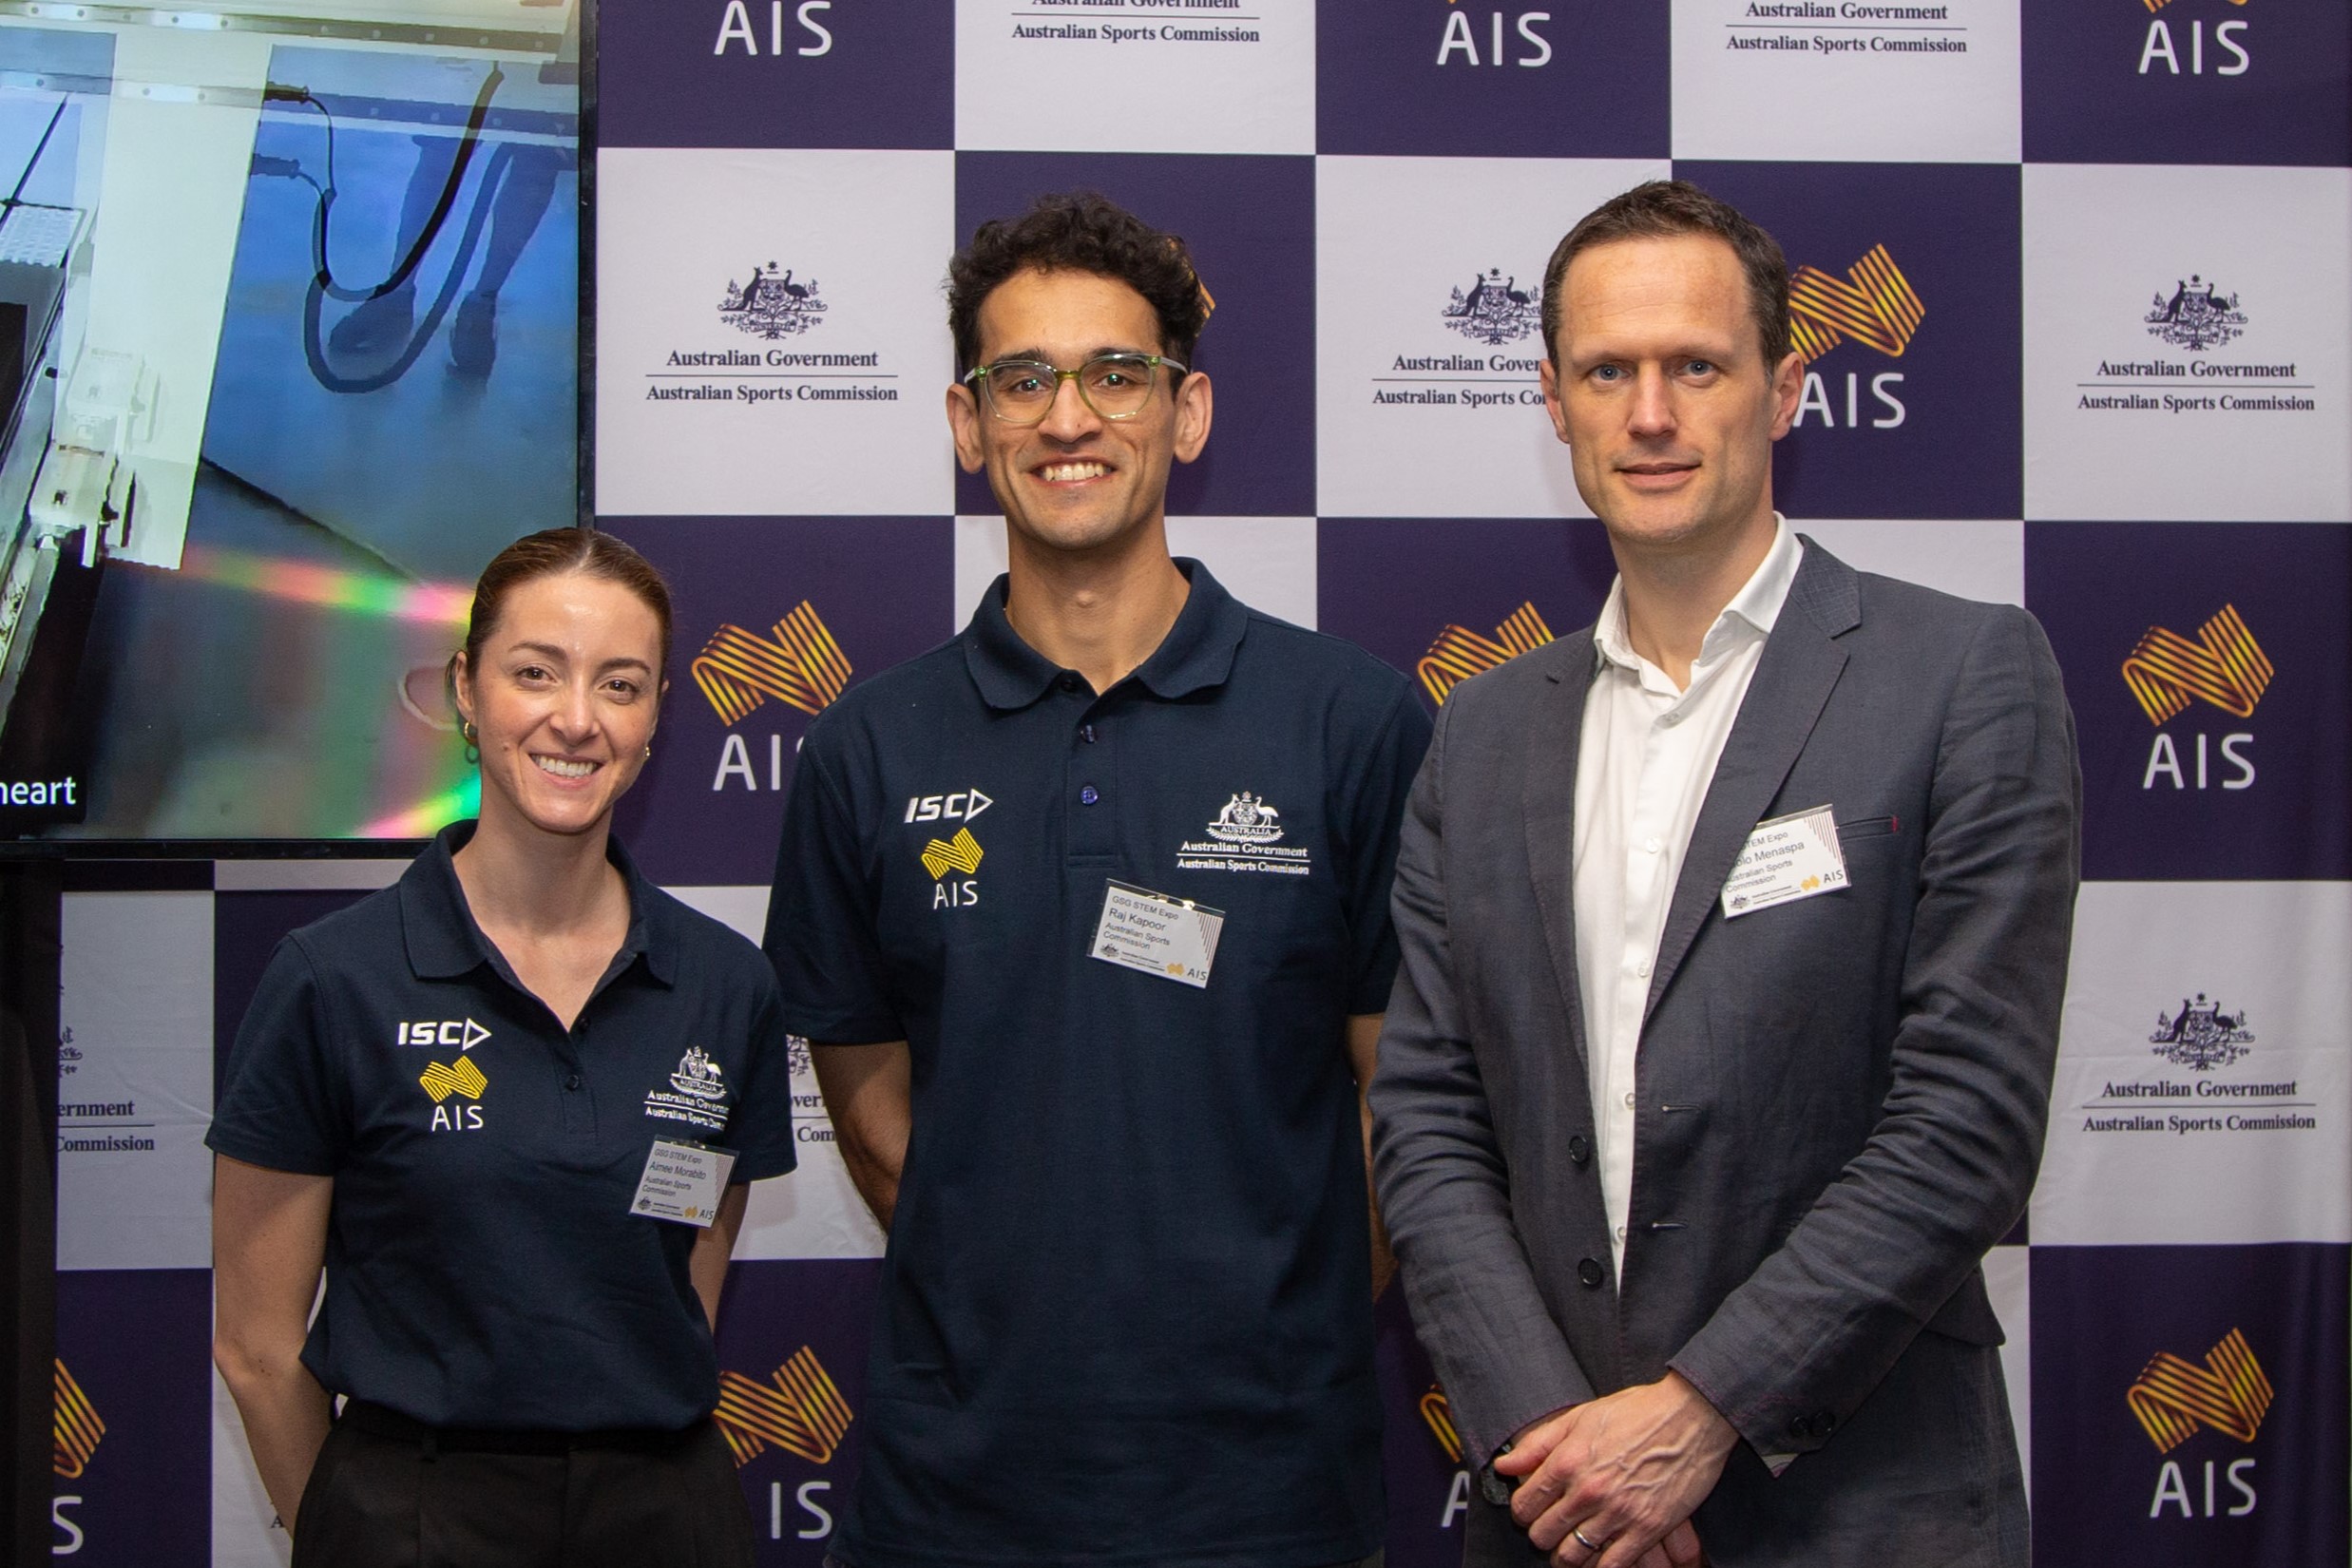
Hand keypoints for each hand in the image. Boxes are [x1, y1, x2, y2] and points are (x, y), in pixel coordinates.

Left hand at [1492, 1372, 1733, 1567]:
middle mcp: (1588, 1490)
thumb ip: (1537, 1444)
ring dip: (1567, 1555)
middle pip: (1543, 1535)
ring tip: (1572, 1546)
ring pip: (1572, 1556)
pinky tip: (1599, 1555)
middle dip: (1542, 1534)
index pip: (1525, 1505)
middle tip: (1552, 1529)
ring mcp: (1618, 1513)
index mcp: (1568, 1460)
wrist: (1692, 1417)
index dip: (1523, 1512)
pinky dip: (1599, 1566)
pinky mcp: (1647, 1530)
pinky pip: (1611, 1566)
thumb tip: (1503, 1467)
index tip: (1531, 1511)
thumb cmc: (1636, 1411)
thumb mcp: (1579, 1417)